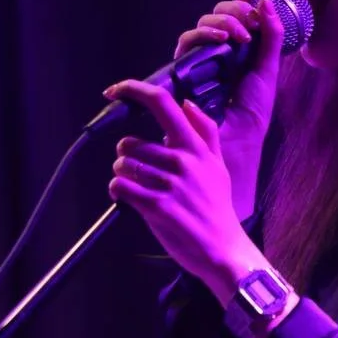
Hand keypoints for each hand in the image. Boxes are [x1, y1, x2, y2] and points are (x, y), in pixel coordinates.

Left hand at [105, 80, 261, 297]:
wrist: (223, 248)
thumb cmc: (217, 207)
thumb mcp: (218, 165)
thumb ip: (206, 131)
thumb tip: (187, 103)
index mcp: (195, 147)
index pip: (162, 103)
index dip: (133, 90)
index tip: (114, 91)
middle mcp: (182, 160)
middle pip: (130, 143)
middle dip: (127, 157)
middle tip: (141, 172)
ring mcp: (168, 183)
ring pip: (122, 165)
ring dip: (123, 176)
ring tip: (140, 189)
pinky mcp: (156, 206)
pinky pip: (120, 186)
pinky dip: (119, 191)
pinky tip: (130, 199)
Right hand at [174, 0, 284, 216]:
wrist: (236, 138)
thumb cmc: (252, 111)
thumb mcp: (267, 70)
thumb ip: (271, 37)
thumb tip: (266, 1)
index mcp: (239, 48)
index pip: (236, 12)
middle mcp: (218, 50)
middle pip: (218, 13)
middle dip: (234, 9)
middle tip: (250, 21)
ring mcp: (200, 58)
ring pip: (203, 24)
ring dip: (221, 20)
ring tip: (238, 33)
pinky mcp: (184, 68)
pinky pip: (187, 42)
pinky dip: (203, 34)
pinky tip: (220, 38)